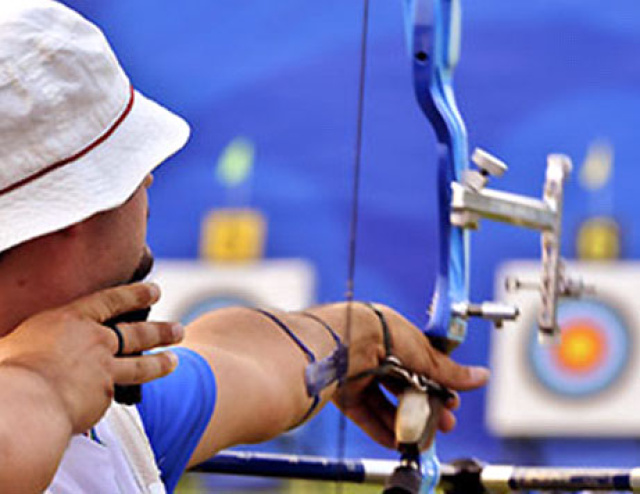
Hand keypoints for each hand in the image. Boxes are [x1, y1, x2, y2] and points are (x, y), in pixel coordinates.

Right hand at [0, 282, 182, 432]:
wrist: (24, 404)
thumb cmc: (8, 370)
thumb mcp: (13, 343)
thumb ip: (31, 342)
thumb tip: (25, 346)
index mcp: (71, 320)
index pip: (111, 301)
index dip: (135, 294)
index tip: (154, 290)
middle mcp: (95, 342)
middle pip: (137, 333)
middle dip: (161, 330)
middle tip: (179, 329)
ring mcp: (104, 370)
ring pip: (141, 365)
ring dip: (160, 362)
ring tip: (175, 360)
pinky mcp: (104, 397)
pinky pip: (110, 396)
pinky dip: (110, 397)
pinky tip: (108, 402)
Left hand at [319, 303, 488, 448]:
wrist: (346, 339)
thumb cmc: (383, 333)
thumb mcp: (424, 354)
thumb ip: (449, 372)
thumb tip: (481, 377)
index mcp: (395, 336)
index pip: (420, 364)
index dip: (437, 385)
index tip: (452, 403)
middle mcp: (375, 353)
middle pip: (404, 386)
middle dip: (425, 408)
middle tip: (444, 425)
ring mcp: (358, 372)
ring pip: (384, 402)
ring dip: (404, 422)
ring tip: (422, 439)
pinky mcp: (344, 390)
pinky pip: (364, 413)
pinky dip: (380, 428)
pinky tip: (395, 441)